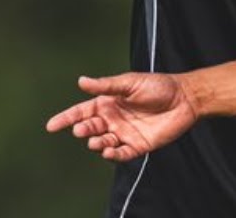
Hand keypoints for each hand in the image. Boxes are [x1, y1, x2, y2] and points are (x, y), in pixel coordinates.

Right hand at [45, 73, 201, 161]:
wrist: (185, 98)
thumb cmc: (158, 86)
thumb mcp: (130, 82)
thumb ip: (106, 85)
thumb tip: (81, 81)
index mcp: (108, 103)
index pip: (82, 112)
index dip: (66, 118)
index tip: (50, 126)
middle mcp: (113, 119)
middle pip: (90, 128)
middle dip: (83, 130)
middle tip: (80, 130)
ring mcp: (125, 133)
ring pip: (103, 143)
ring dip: (97, 143)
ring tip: (97, 141)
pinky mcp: (138, 145)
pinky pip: (122, 154)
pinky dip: (114, 155)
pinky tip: (110, 151)